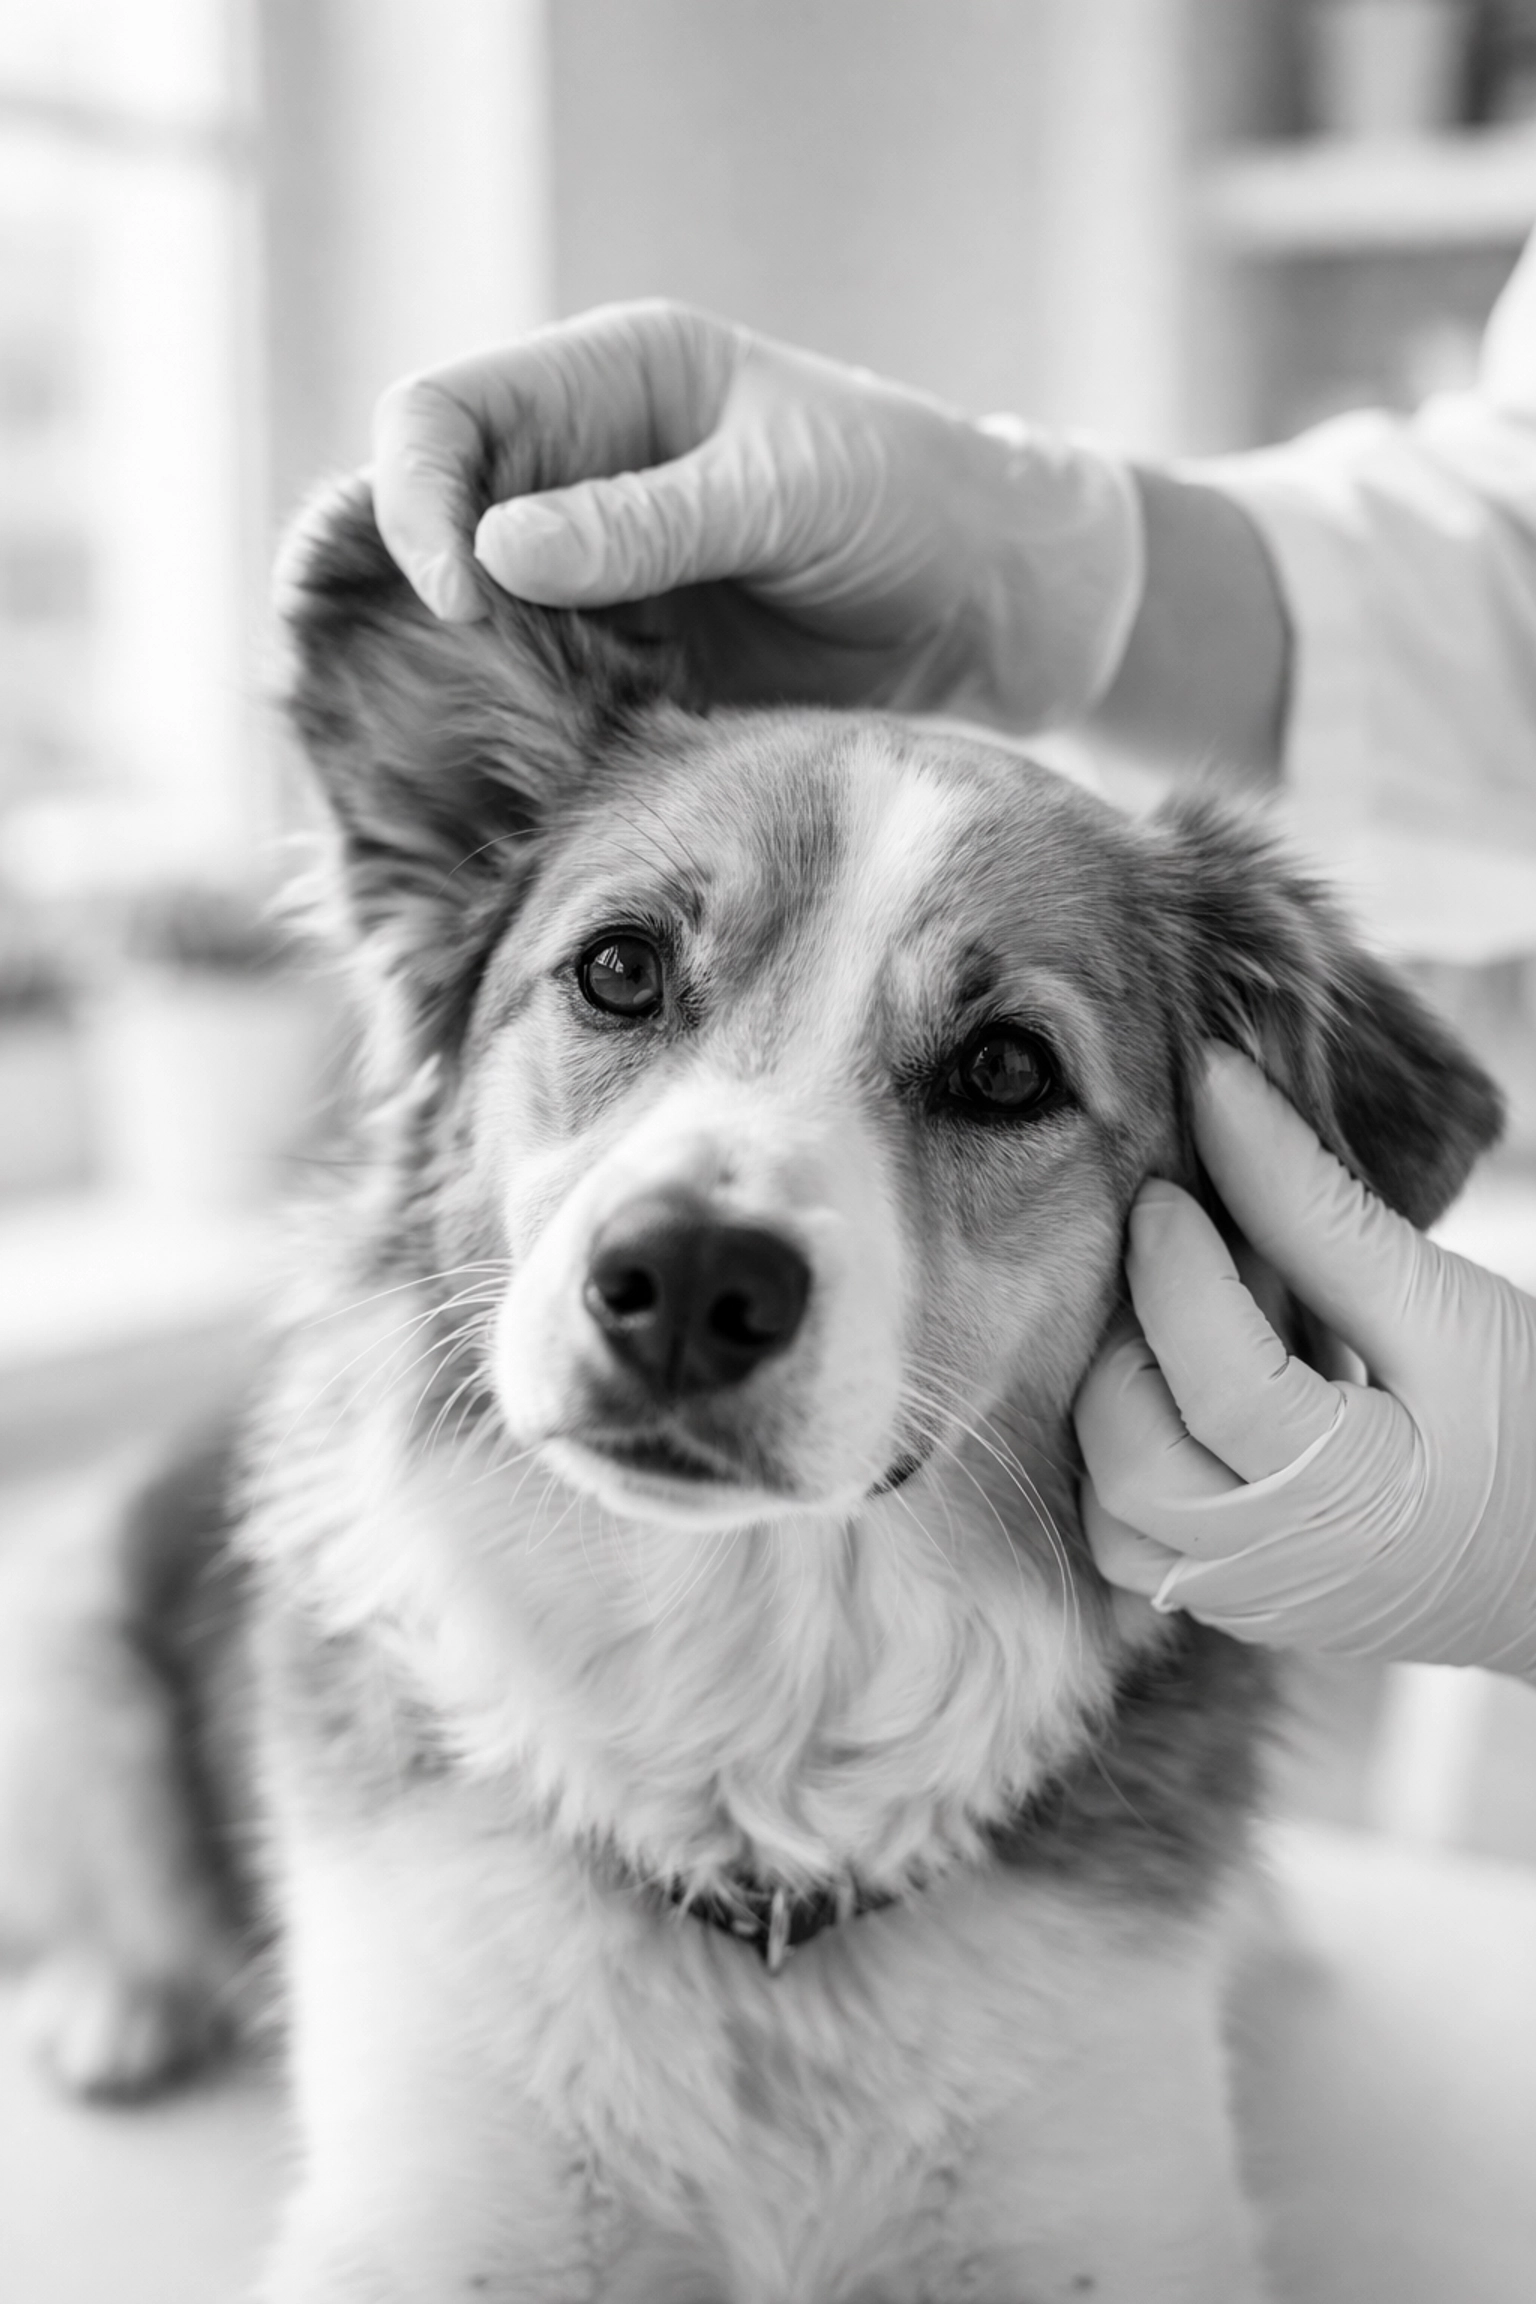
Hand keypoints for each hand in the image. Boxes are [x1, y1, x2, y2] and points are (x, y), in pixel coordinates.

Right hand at [371, 300, 1142, 730]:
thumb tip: (491, 550)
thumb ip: (644, 524)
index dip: (419, 500)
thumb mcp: (781, 495)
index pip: (438, 416)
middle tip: (438, 687)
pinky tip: (543, 761)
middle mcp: (577, 468)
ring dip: (458, 675)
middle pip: (426, 517)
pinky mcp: (623, 655)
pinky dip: (520, 725)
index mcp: (607, 381)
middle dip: (409, 597)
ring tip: (480, 738)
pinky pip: (534, 688)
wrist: (991, 601)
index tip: (464, 597)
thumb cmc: (908, 502)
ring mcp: (593, 568)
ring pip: (468, 616)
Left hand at [1075, 1049, 1535, 1676]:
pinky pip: (1132, 1542)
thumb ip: (1315, 1208)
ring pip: (1109, 1505)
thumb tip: (1215, 1084)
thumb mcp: (1441, 1307)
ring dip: (1120, 1403)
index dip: (1172, 1259)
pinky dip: (1131, 1461)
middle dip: (1132, 1335)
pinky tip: (1181, 1390)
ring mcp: (1240, 1599)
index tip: (1164, 1179)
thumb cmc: (1531, 1425)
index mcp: (1335, 1490)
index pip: (1207, 1368)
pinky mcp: (1230, 1607)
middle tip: (1173, 1255)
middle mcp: (1266, 1563)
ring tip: (1182, 1325)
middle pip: (1127, 1446)